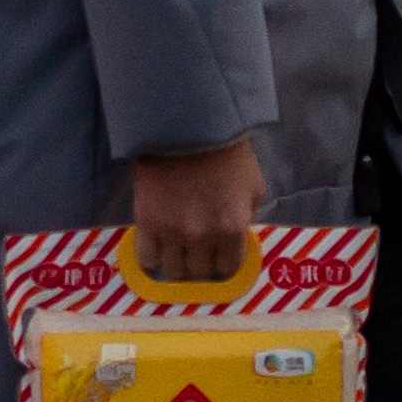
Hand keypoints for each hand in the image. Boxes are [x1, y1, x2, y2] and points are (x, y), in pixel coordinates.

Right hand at [124, 137, 262, 283]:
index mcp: (232, 229)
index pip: (228, 268)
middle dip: (201, 264)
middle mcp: (203, 237)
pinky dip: (153, 258)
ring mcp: (172, 233)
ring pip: (173, 271)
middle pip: (200, 273)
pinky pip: (147, 258)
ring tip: (177, 252)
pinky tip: (158, 248)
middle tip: (198, 253)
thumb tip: (236, 237)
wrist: (187, 128)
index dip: (223, 264)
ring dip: (177, 264)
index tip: (218, 257)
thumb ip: (247, 217)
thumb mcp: (254, 187)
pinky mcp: (147, 223)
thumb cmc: (227, 154)